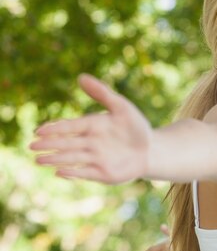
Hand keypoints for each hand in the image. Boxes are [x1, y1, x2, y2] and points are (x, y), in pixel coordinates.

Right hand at [29, 74, 152, 182]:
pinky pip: (85, 173)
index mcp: (92, 125)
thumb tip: (80, 76)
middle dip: (49, 145)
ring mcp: (95, 158)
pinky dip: (73, 173)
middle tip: (32, 146)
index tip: (38, 130)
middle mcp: (90, 142)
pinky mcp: (103, 173)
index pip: (69, 127)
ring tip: (38, 161)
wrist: (151, 149)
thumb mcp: (122, 106)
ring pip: (72, 158)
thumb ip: (102, 93)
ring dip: (55, 159)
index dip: (54, 128)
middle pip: (66, 143)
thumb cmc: (135, 126)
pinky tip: (59, 172)